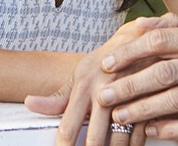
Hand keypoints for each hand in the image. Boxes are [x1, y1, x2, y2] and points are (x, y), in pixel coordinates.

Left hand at [25, 23, 155, 145]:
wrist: (137, 42)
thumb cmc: (103, 63)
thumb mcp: (78, 75)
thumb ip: (57, 97)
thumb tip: (29, 103)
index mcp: (84, 88)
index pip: (68, 127)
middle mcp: (105, 95)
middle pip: (94, 138)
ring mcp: (128, 101)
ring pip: (118, 142)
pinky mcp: (148, 106)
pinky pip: (139, 138)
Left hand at [96, 15, 177, 141]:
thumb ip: (174, 28)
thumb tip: (135, 26)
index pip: (160, 40)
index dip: (129, 52)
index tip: (106, 63)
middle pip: (164, 72)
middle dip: (129, 85)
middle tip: (104, 95)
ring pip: (177, 99)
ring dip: (143, 109)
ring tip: (120, 115)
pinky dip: (170, 129)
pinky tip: (151, 131)